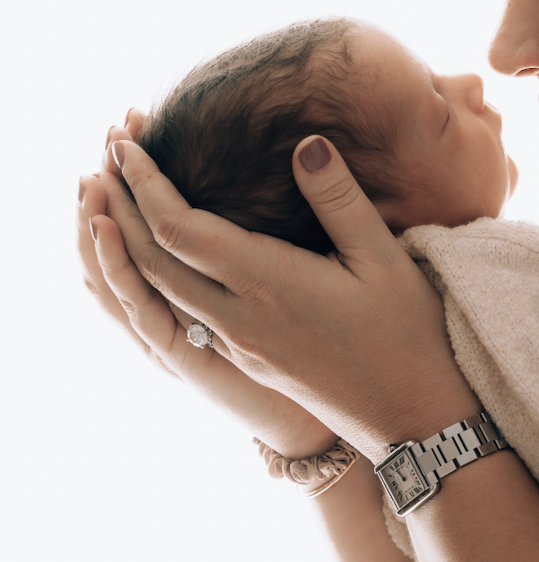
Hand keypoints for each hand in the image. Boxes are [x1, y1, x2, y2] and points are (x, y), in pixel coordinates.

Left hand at [90, 133, 477, 460]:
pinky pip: (175, 313)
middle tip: (104, 155)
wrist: (411, 419)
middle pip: (151, 260)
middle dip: (119, 206)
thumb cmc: (406, 334)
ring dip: (127, 243)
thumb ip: (339, 198)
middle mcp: (238, 318)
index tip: (127, 144)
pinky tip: (153, 257)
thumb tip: (306, 143)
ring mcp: (236, 343)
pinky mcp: (243, 357)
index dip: (145, 186)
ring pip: (158, 291)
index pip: (180, 230)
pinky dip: (149, 276)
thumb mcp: (383, 258)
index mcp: (267, 285)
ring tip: (110, 199)